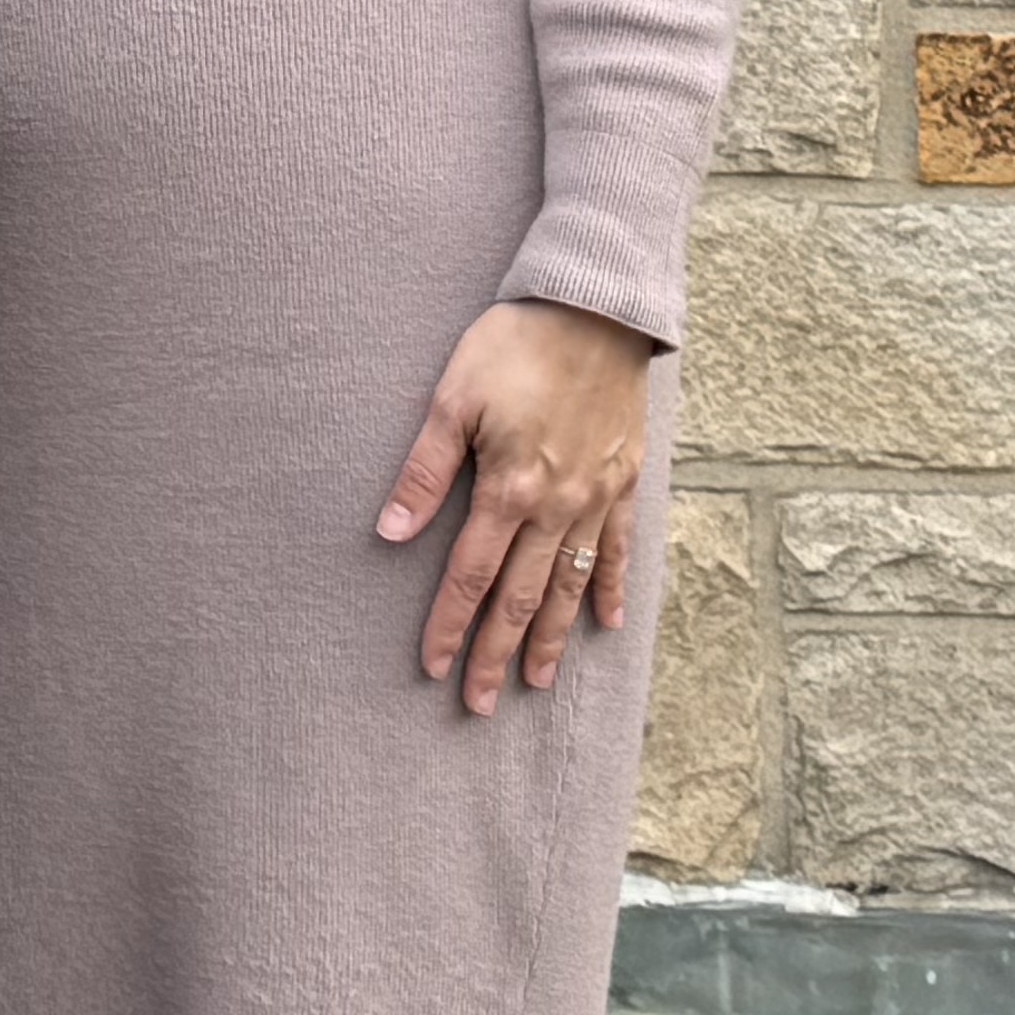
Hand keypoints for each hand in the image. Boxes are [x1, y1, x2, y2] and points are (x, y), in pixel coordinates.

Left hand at [379, 299, 655, 716]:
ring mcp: (597, 499)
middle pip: (522, 597)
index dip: (448, 624)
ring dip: (553, 638)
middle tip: (478, 703)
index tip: (432, 667)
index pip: (470, 575)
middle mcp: (558, 506)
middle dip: (496, 652)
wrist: (597, 310)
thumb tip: (390, 532)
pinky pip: (620, 550)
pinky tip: (607, 624)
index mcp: (509, 488)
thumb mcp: (454, 398)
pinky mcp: (625, 482)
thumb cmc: (515, 346)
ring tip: (536, 683)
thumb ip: (423, 471)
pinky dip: (613, 589)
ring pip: (572, 586)